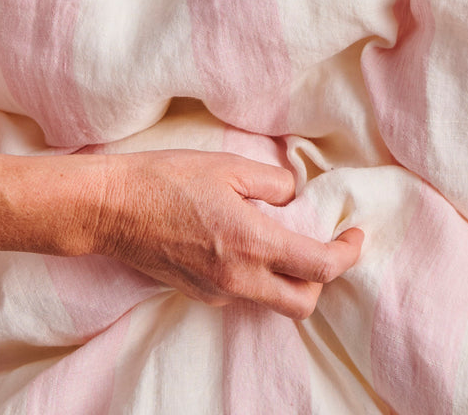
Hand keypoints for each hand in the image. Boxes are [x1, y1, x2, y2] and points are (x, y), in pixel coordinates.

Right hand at [95, 149, 362, 318]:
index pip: (320, 267)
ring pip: (272, 301)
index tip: (355, 234)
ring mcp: (216, 292)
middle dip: (324, 279)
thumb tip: (294, 197)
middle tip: (328, 245)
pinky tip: (247, 242)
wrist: (112, 208)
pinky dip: (259, 275)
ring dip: (290, 278)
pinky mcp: (198, 293)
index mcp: (251, 244)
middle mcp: (238, 278)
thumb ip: (274, 183)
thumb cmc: (167, 179)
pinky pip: (243, 292)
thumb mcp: (229, 165)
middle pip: (302, 302)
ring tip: (288, 238)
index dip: (347, 253)